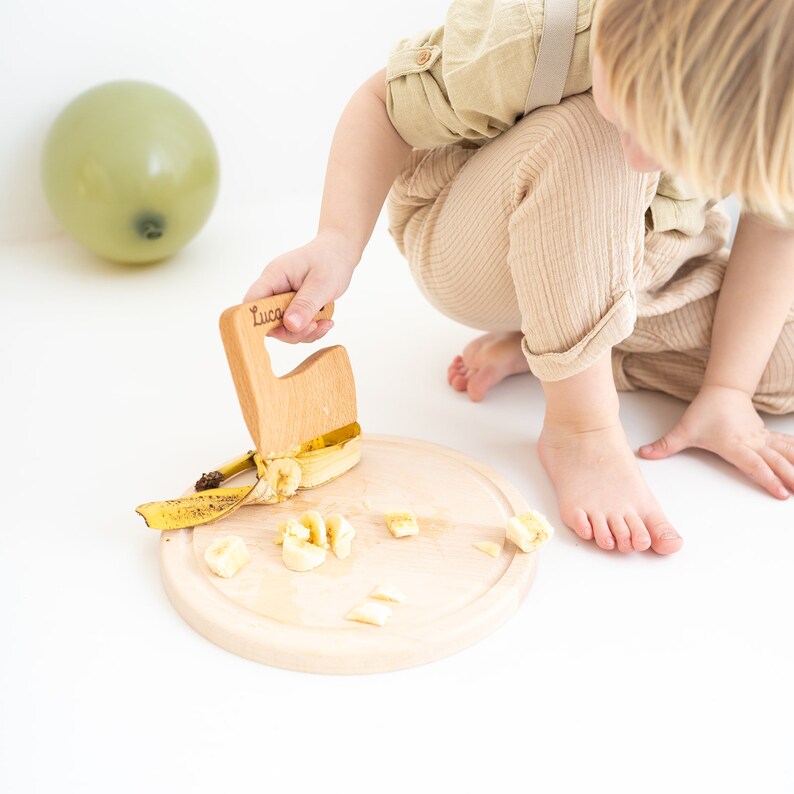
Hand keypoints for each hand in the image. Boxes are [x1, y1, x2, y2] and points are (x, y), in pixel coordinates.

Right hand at [243, 229, 358, 343]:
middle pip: (268, 322)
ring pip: (283, 328)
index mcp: (273, 277)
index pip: (252, 302)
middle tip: (314, 325)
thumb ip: (305, 304)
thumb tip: (290, 325)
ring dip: (304, 332)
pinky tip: (325, 321)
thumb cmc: (330, 260)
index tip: (281, 331)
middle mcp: (274, 290)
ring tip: (324, 322)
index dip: (257, 321)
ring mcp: (283, 300)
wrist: (340, 252)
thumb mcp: (321, 283)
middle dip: (291, 331)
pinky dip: (310, 330)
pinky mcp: (293, 308)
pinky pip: (295, 328)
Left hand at [638, 385, 793, 498]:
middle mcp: (752, 443)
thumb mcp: (684, 430)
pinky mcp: (766, 436)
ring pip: (786, 453)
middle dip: (790, 477)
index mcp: (734, 445)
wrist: (723, 390)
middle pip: (776, 462)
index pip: (753, 464)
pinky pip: (787, 445)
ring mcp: (761, 439)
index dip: (767, 477)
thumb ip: (665, 445)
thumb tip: (644, 453)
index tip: (780, 491)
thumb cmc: (706, 411)